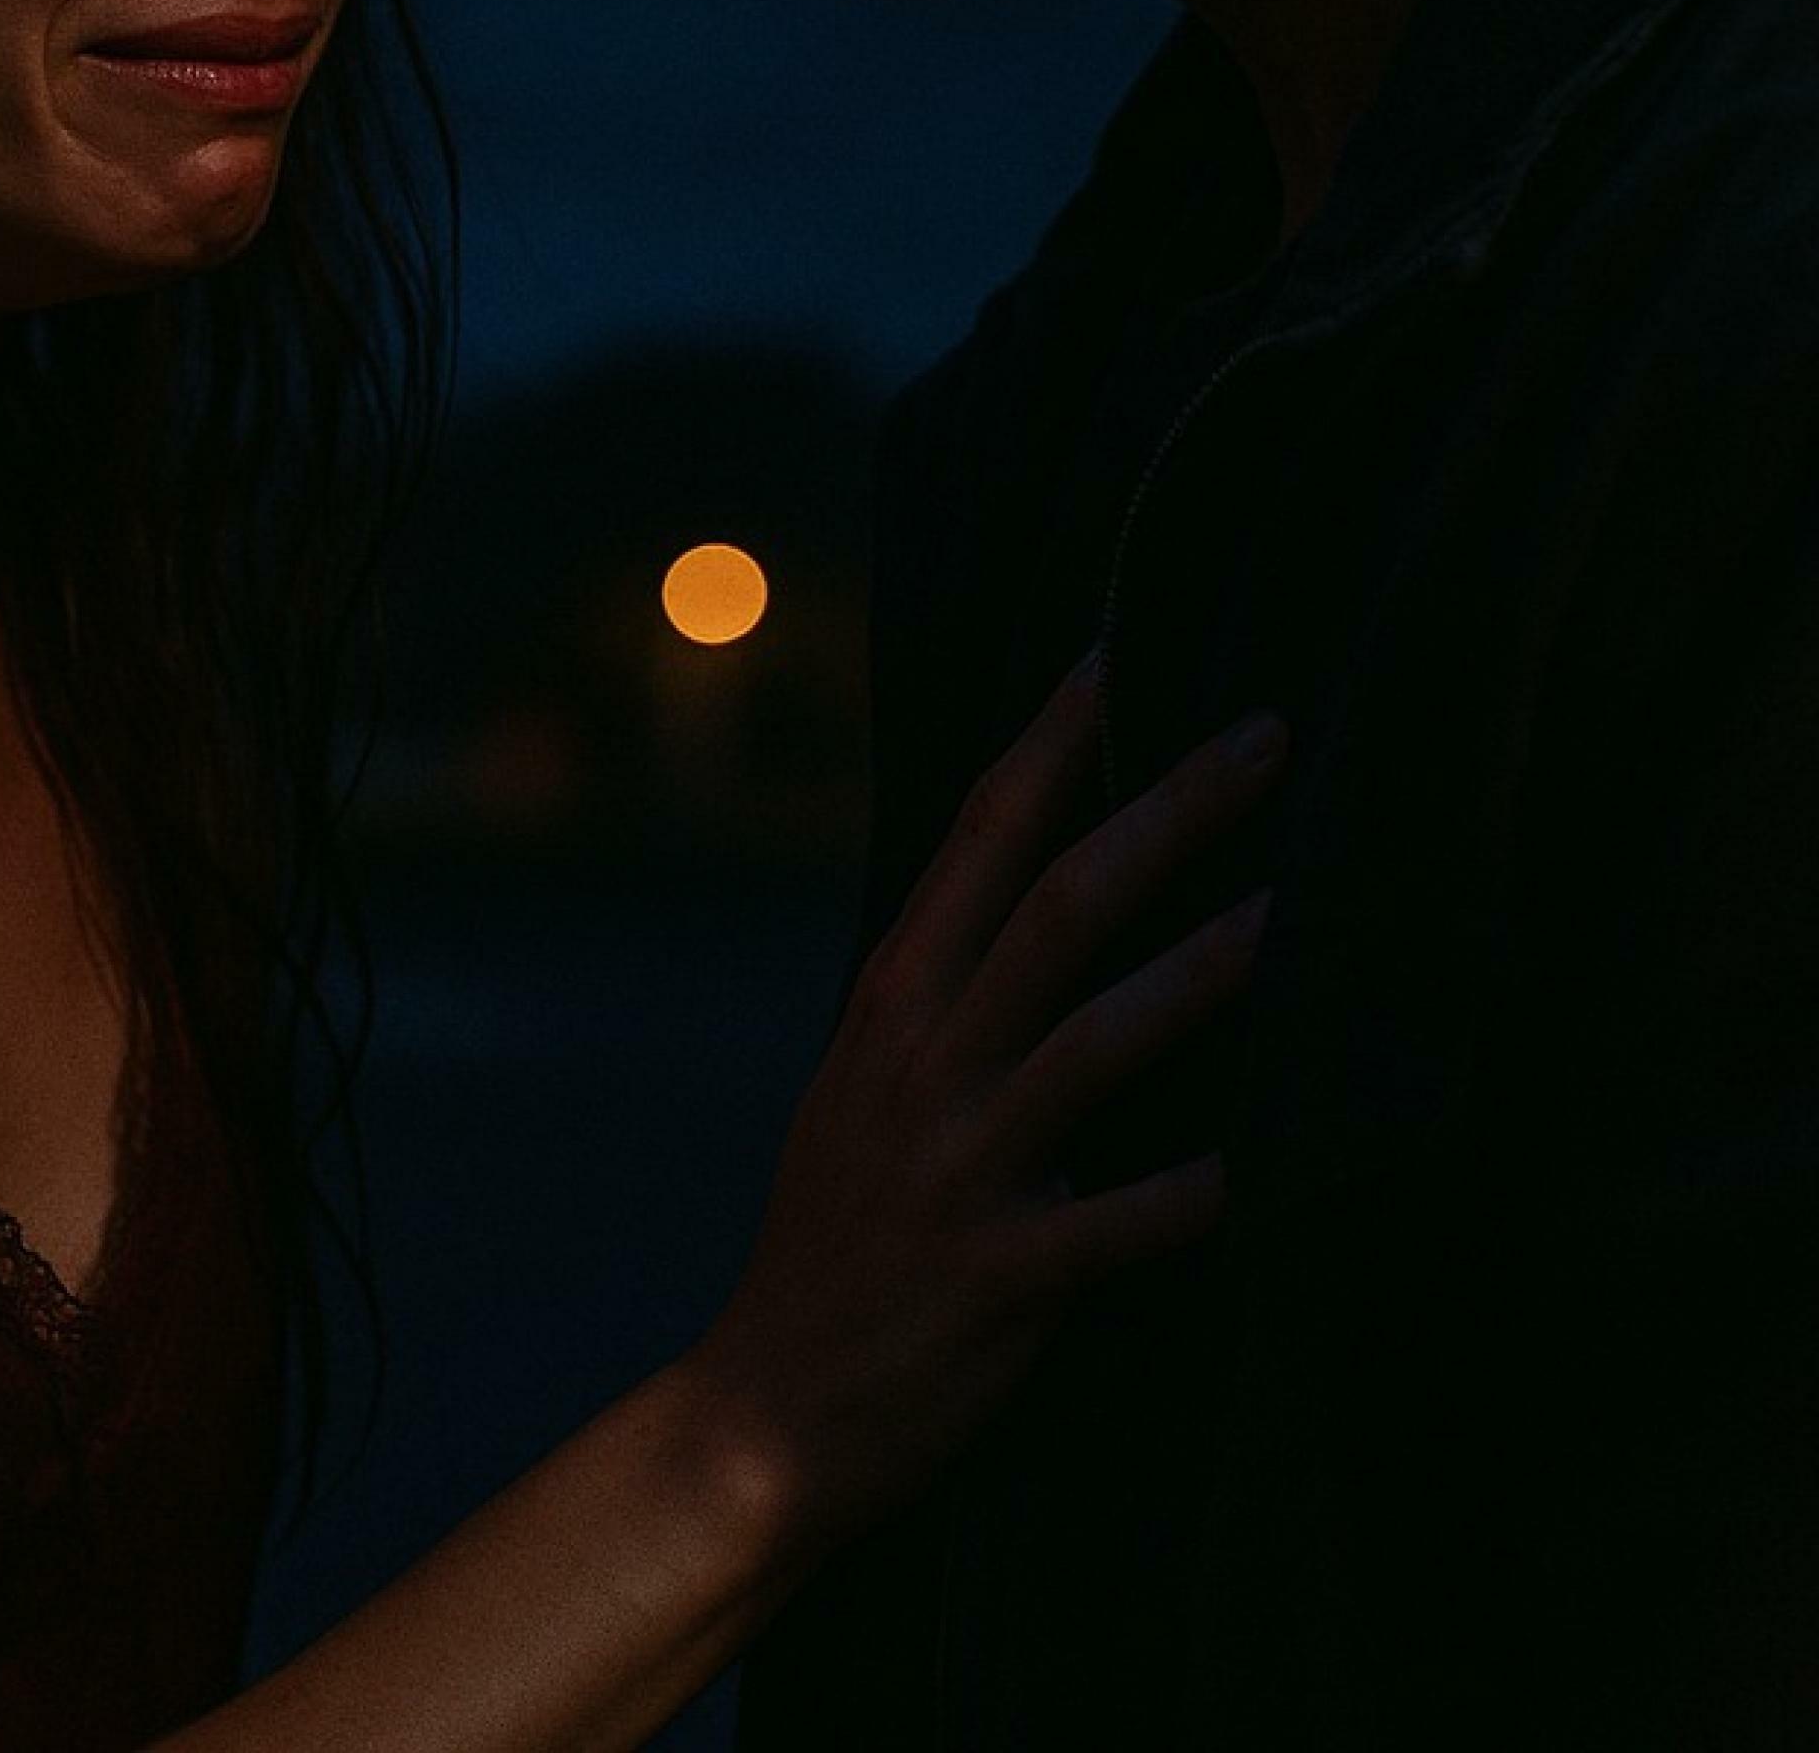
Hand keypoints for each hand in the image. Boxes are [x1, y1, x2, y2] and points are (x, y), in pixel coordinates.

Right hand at [690, 658, 1282, 1556]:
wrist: (767, 1410)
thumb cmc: (839, 1238)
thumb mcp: (865, 1088)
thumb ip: (947, 1001)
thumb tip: (1043, 904)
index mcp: (891, 1001)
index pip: (978, 835)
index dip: (1055, 741)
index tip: (1123, 656)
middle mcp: (922, 1062)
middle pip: (1056, 905)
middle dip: (1164, 811)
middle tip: (1267, 736)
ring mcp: (959, 1166)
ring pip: (1093, 1039)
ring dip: (1201, 970)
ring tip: (1299, 913)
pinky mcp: (1002, 1276)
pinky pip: (1116, 1225)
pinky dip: (1191, 1194)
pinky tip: (1269, 1168)